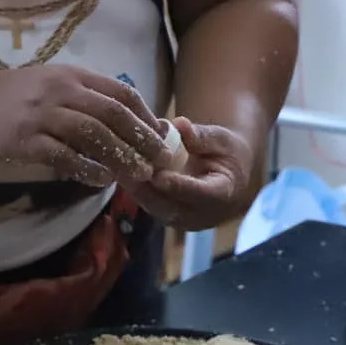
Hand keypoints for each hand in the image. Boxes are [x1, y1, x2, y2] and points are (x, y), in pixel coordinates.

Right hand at [0, 65, 167, 186]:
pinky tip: (103, 180)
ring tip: (139, 174)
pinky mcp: (26, 139)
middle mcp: (62, 91)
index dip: (146, 117)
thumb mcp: (60, 84)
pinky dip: (86, 168)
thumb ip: (92, 99)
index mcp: (75, 76)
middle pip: (112, 114)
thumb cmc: (24, 97)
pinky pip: (62, 155)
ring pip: (91, 134)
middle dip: (141, 138)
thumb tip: (136, 124)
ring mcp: (43, 115)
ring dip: (120, 155)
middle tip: (160, 160)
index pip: (121, 94)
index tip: (163, 138)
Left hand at [129, 117, 256, 230]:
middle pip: (172, 208)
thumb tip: (179, 124)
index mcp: (224, 194)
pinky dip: (136, 190)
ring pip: (157, 209)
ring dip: (137, 191)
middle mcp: (204, 214)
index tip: (159, 176)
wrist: (228, 173)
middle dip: (148, 190)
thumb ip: (201, 135)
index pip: (201, 195)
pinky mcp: (169, 217)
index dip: (179, 187)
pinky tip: (120, 172)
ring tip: (117, 169)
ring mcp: (184, 220)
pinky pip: (150, 205)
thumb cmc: (226, 152)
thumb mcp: (221, 139)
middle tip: (126, 170)